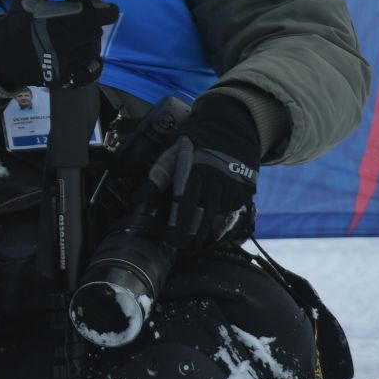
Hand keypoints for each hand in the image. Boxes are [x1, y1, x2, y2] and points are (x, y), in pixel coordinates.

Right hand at [0, 0, 119, 90]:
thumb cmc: (15, 23)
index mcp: (57, 21)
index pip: (95, 16)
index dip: (106, 11)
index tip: (107, 8)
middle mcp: (63, 43)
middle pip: (95, 32)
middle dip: (92, 25)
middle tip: (83, 22)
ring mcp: (63, 63)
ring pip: (92, 50)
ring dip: (89, 43)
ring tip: (77, 38)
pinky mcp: (62, 78)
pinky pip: (88, 73)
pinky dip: (91, 66)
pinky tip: (86, 58)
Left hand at [149, 93, 262, 251]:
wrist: (233, 128)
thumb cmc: (196, 141)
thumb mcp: (173, 150)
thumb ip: (156, 175)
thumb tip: (136, 200)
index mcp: (194, 168)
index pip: (183, 201)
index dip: (177, 222)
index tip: (169, 239)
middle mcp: (214, 180)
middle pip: (201, 215)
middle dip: (190, 235)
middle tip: (180, 250)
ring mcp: (231, 187)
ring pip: (215, 217)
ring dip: (203, 234)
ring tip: (191, 248)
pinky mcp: (242, 192)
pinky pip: (228, 213)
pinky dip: (217, 223)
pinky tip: (207, 232)